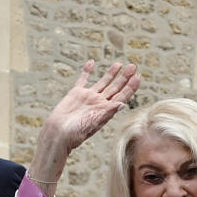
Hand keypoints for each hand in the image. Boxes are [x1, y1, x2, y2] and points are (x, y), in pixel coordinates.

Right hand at [29, 60, 140, 183]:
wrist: (58, 134)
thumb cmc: (76, 133)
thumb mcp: (94, 123)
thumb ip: (107, 112)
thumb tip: (122, 104)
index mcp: (106, 111)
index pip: (122, 97)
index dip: (131, 87)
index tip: (138, 76)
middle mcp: (99, 103)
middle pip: (115, 88)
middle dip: (124, 78)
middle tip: (133, 66)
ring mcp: (88, 97)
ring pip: (102, 82)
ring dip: (111, 74)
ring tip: (119, 64)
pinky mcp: (76, 93)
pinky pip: (83, 79)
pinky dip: (87, 71)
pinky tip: (91, 62)